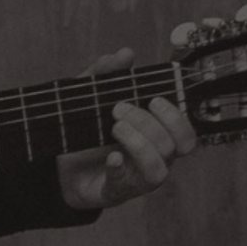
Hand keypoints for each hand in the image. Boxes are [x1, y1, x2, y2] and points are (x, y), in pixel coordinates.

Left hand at [57, 46, 198, 210]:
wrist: (60, 164)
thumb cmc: (87, 130)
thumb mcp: (92, 96)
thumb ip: (107, 74)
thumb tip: (125, 54)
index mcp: (157, 137)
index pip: (186, 134)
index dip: (177, 117)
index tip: (154, 99)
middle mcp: (155, 160)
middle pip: (171, 146)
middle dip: (147, 123)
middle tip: (118, 110)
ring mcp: (137, 178)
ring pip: (157, 170)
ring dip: (139, 145)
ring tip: (115, 128)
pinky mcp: (116, 191)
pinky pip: (126, 185)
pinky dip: (120, 168)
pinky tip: (110, 156)